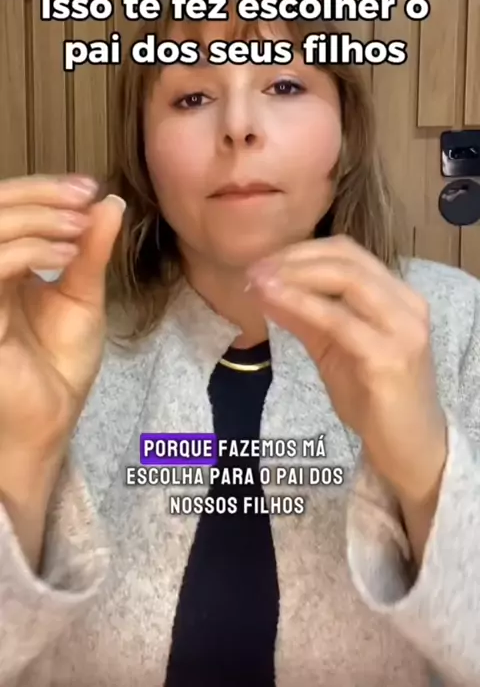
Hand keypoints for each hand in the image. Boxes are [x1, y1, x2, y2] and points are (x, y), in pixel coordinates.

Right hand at [0, 174, 124, 473]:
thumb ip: (90, 250)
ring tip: (79, 228)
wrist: (49, 420)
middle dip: (39, 195)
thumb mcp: (82, 297)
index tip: (90, 188)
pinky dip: (30, 251)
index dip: (42, 190)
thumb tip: (109, 202)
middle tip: (84, 197)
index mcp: (2, 263)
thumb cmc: (58, 365)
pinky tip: (66, 256)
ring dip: (36, 218)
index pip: (6, 207)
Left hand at [247, 235, 446, 504]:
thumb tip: (264, 286)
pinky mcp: (388, 357)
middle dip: (293, 259)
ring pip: (345, 280)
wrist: (407, 446)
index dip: (301, 251)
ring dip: (294, 276)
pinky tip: (274, 302)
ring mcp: (402, 329)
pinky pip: (338, 320)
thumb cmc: (372, 397)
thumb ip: (303, 315)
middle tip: (253, 271)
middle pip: (346, 259)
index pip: (347, 252)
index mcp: (397, 295)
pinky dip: (301, 304)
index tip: (262, 261)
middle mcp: (406, 304)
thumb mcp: (331, 347)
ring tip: (257, 282)